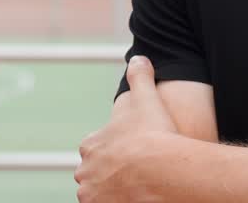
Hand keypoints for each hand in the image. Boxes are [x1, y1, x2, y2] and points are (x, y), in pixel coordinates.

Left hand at [75, 56, 178, 201]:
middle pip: (96, 173)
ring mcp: (93, 196)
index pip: (96, 148)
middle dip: (112, 172)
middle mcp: (85, 172)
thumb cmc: (153, 134)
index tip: (134, 150)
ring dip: (114, 190)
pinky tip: (137, 196)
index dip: (117, 149)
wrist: (162, 171)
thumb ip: (140, 77)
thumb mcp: (147, 97)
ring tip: (138, 186)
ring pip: (101, 193)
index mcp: (90, 145)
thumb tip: (138, 59)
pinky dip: (120, 201)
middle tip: (137, 170)